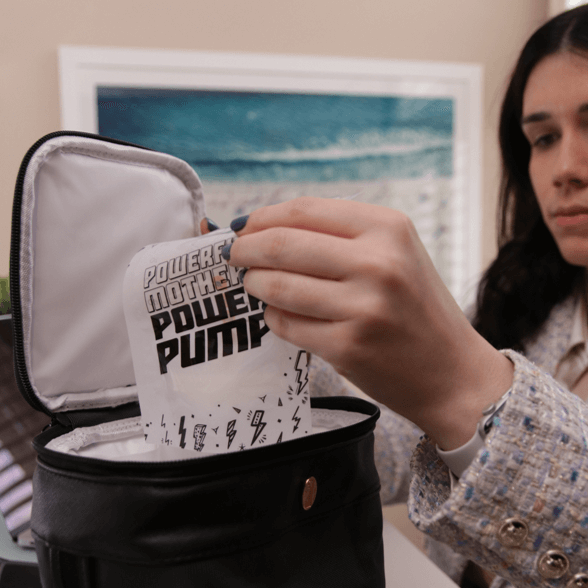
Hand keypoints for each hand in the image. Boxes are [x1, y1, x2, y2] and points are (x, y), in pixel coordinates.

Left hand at [222, 197, 512, 447]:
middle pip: (282, 244)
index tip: (245, 228)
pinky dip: (274, 318)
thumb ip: (337, 236)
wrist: (451, 371)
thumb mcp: (393, 253)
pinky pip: (286, 325)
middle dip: (245, 250)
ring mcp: (363, 307)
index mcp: (388, 228)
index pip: (303, 210)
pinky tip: (282, 316)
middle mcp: (378, 263)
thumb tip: (264, 226)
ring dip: (255, 285)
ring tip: (256, 286)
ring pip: (277, 286)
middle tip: (234, 257)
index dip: (262, 218)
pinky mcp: (348, 347)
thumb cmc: (416, 307)